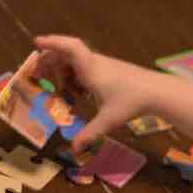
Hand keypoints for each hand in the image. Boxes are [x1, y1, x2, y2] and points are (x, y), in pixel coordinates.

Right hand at [34, 35, 155, 151]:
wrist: (156, 92)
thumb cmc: (131, 102)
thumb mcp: (108, 121)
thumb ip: (89, 134)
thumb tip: (74, 150)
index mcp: (91, 69)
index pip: (69, 47)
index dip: (51, 42)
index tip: (36, 43)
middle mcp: (94, 63)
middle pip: (66, 54)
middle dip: (49, 62)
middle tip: (36, 76)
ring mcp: (102, 66)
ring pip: (75, 62)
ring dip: (61, 71)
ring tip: (55, 89)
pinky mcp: (108, 70)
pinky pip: (84, 68)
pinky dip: (74, 77)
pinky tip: (75, 93)